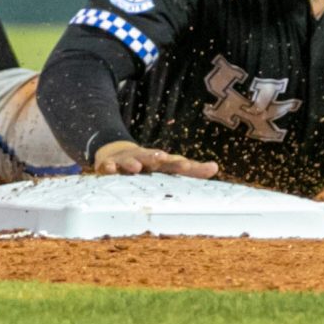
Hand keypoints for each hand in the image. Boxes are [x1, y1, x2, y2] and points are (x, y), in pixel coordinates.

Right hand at [91, 141, 217, 178]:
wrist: (117, 153)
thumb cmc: (150, 164)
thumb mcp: (169, 167)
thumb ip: (192, 170)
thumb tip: (215, 167)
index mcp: (160, 161)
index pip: (173, 162)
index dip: (179, 165)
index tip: (187, 167)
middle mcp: (144, 158)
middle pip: (151, 157)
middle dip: (155, 157)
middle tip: (162, 158)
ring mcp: (126, 160)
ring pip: (130, 161)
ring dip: (133, 162)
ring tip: (136, 167)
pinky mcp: (110, 164)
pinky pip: (108, 166)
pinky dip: (108, 167)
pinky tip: (108, 169)